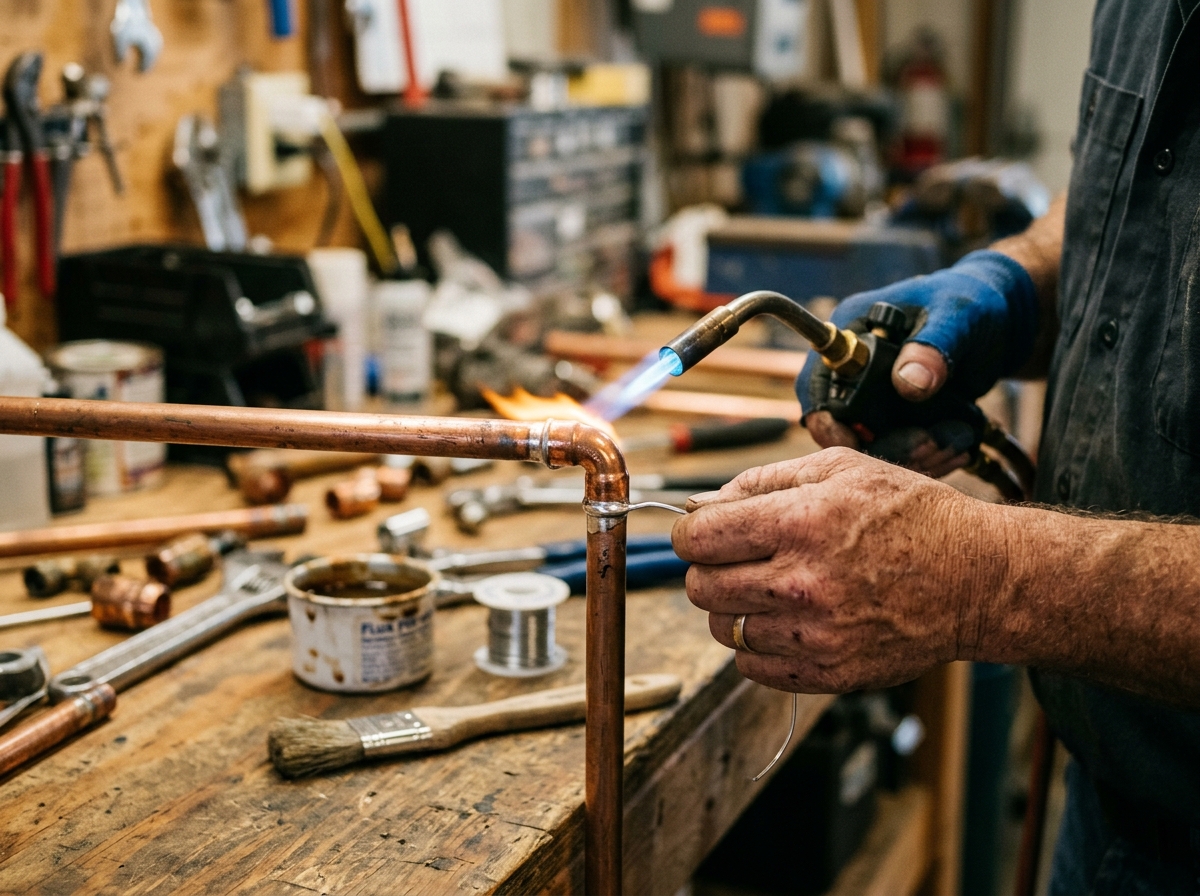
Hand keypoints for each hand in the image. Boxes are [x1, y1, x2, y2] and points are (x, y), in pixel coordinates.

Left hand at [672, 448, 1004, 692]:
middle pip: (700, 588)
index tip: (703, 534)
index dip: (691, 533)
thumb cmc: (910, 516)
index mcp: (799, 522)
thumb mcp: (840, 469)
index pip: (697, 538)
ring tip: (769, 590)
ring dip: (734, 609)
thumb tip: (699, 504)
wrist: (976, 580)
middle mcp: (801, 582)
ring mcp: (814, 634)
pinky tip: (786, 621)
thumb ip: (760, 482)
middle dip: (708, 570)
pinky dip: (757, 647)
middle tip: (738, 561)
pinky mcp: (828, 672)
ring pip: (723, 630)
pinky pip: (752, 668)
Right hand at [798, 250, 1037, 474]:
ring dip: (912, 455)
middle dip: (882, 445)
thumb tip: (907, 385)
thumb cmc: (974, 300)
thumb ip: (932, 346)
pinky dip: (928, 456)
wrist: (1001, 321)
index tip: (853, 444)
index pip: (817, 385)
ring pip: (873, 444)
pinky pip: (900, 448)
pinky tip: (958, 447)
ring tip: (953, 446)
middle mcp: (854, 369)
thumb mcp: (957, 315)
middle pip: (841, 425)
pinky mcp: (899, 417)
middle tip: (927, 447)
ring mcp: (876, 396)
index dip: (827, 420)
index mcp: (850, 332)